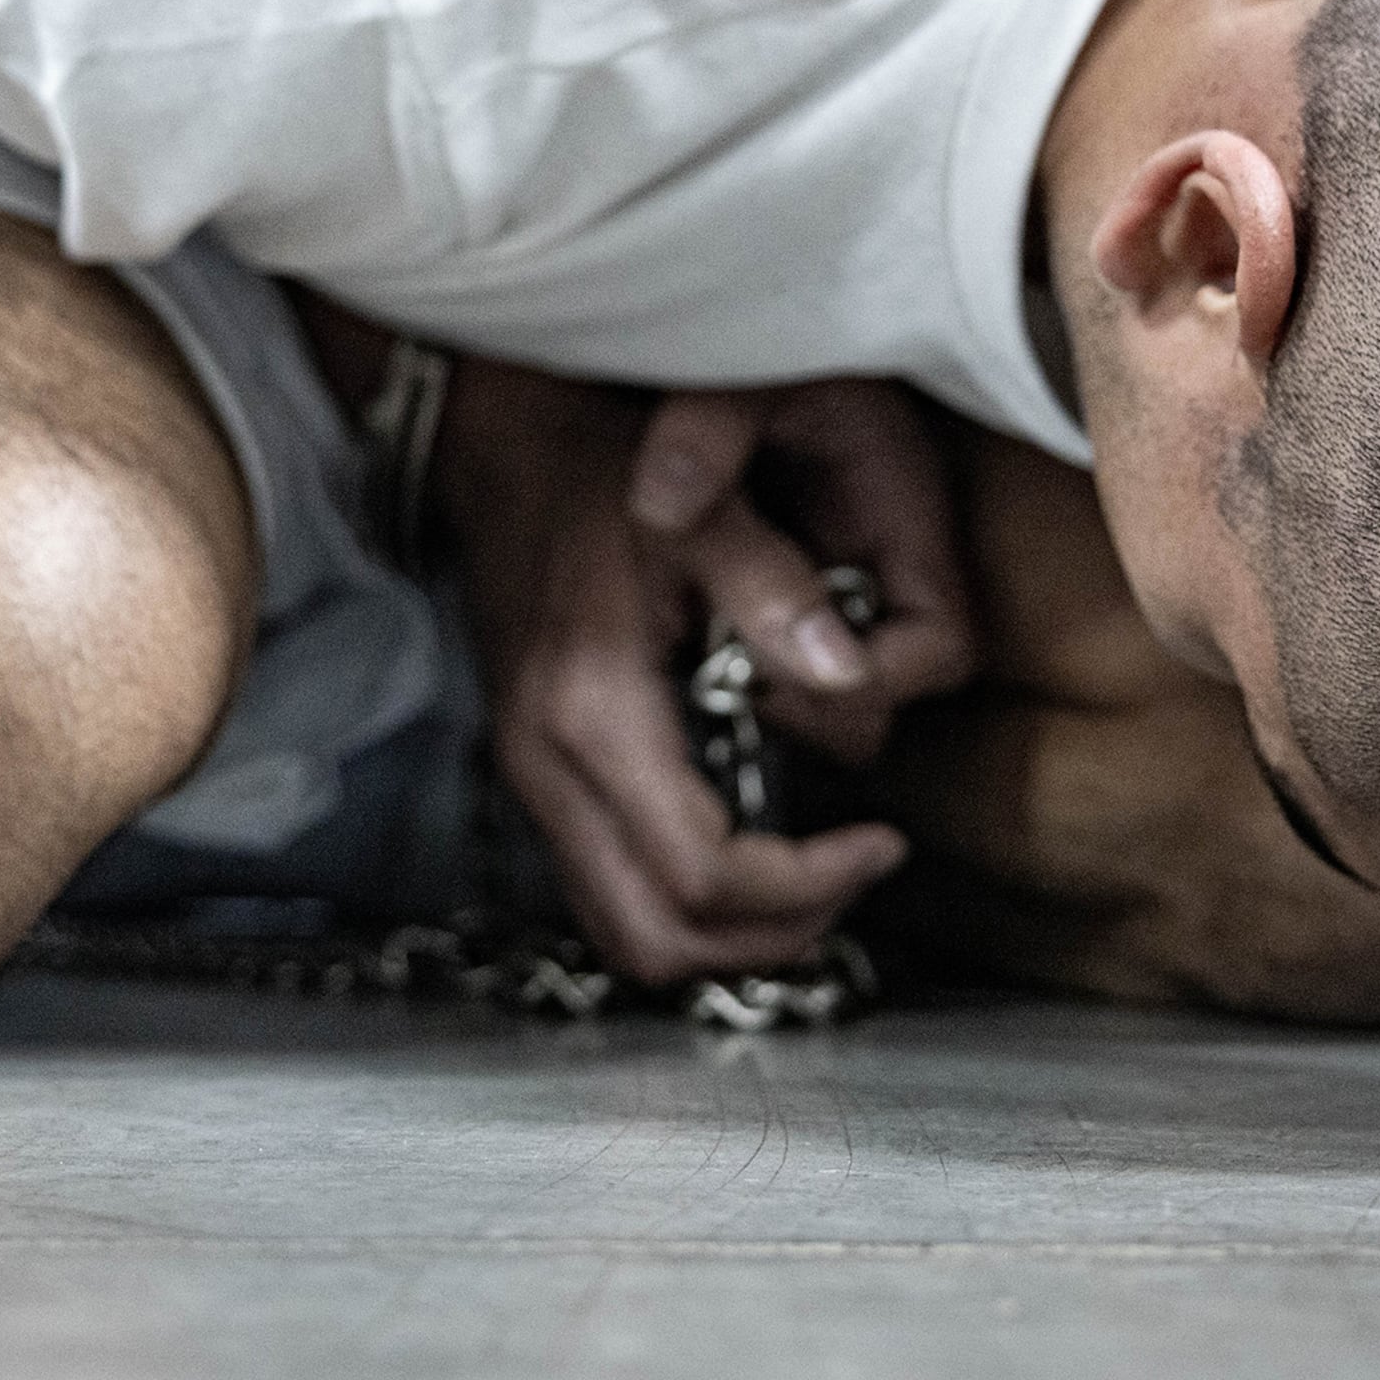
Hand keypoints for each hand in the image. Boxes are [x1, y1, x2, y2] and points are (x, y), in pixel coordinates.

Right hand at [440, 370, 912, 984]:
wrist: (497, 439)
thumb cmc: (600, 465)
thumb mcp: (699, 504)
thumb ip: (773, 586)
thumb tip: (849, 680)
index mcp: (591, 714)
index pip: (705, 876)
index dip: (808, 886)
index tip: (881, 841)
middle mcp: (546, 769)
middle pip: (657, 940)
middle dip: (772, 934)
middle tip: (857, 873)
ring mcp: (531, 781)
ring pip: (629, 933)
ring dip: (732, 934)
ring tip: (821, 876)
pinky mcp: (537, 777)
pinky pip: (613, 892)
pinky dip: (691, 902)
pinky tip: (758, 850)